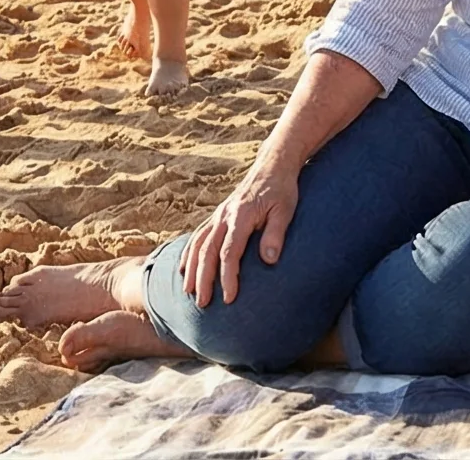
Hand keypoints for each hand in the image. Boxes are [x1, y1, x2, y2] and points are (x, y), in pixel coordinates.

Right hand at [183, 153, 301, 306]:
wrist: (272, 165)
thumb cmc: (282, 190)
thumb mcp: (285, 210)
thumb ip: (275, 234)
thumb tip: (269, 261)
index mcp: (240, 215)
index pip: (230, 251)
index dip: (228, 276)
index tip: (229, 297)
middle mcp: (224, 215)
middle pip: (207, 251)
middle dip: (203, 279)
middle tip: (202, 303)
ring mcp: (219, 215)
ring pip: (198, 244)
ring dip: (191, 268)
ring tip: (187, 292)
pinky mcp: (218, 215)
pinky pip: (198, 235)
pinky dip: (189, 252)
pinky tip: (184, 268)